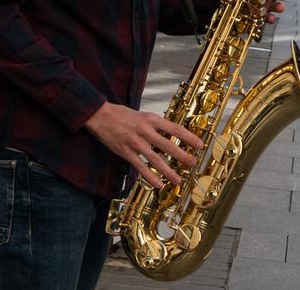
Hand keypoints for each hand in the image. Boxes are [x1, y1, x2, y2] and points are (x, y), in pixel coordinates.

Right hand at [84, 102, 203, 188]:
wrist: (100, 116)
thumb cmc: (122, 115)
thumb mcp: (143, 115)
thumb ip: (156, 125)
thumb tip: (172, 134)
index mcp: (151, 119)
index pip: (175, 128)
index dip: (189, 137)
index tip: (200, 144)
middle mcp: (145, 130)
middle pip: (168, 145)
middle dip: (182, 156)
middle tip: (193, 163)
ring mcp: (135, 143)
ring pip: (155, 159)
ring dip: (168, 171)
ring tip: (178, 179)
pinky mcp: (125, 152)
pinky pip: (140, 167)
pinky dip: (150, 177)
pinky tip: (158, 184)